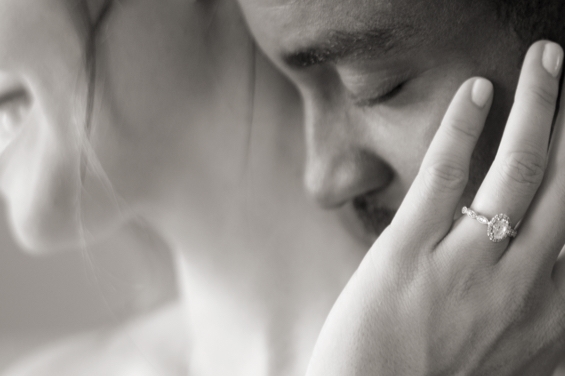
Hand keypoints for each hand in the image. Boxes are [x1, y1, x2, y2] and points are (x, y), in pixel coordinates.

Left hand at [306, 40, 564, 374]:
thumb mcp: (517, 361)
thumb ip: (545, 322)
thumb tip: (559, 282)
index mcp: (553, 311)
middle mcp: (522, 282)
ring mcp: (466, 264)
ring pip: (518, 170)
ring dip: (540, 104)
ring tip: (546, 58)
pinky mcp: (407, 252)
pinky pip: (444, 178)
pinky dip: (464, 127)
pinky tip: (477, 90)